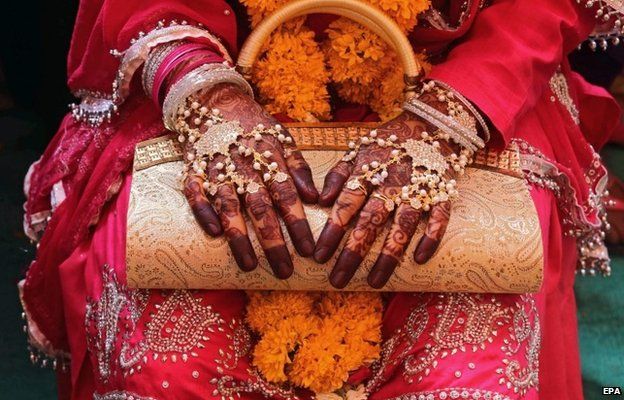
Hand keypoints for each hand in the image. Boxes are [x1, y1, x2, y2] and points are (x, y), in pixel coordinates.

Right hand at [181, 83, 318, 278]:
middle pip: (260, 208)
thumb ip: (298, 168)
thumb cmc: (254, 126)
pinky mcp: (194, 170)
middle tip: (284, 270)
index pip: (287, 196)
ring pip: (229, 206)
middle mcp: (244, 166)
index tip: (309, 250)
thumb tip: (316, 198)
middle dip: (273, 241)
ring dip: (239, 237)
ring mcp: (217, 168)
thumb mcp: (282, 138)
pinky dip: (203, 212)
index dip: (297, 224)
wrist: (213, 100)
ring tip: (249, 265)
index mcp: (269, 159)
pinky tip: (213, 233)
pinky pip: (195, 194)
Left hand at [314, 111, 458, 288]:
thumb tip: (320, 201)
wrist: (433, 122)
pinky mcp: (443, 192)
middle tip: (338, 280)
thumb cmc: (389, 141)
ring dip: (388, 256)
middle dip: (353, 253)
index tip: (318, 257)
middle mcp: (392, 182)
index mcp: (368, 171)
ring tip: (375, 282)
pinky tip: (419, 259)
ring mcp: (419, 188)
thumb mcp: (358, 150)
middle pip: (370, 222)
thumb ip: (339, 175)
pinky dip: (430, 238)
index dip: (331, 232)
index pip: (346, 205)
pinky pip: (439, 219)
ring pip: (402, 227)